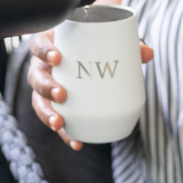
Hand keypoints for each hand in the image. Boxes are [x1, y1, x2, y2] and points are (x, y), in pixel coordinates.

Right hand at [28, 30, 152, 149]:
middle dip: (46, 88)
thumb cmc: (94, 43)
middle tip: (62, 95)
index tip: (57, 58)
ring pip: (39, 101)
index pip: (38, 45)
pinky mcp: (55, 106)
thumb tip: (147, 53)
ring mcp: (46, 87)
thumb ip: (126, 44)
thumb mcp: (107, 40)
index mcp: (51, 46)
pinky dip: (65, 133)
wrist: (91, 57)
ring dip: (47, 114)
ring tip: (60, 122)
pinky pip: (55, 120)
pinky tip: (76, 142)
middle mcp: (43, 67)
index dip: (43, 51)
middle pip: (35, 77)